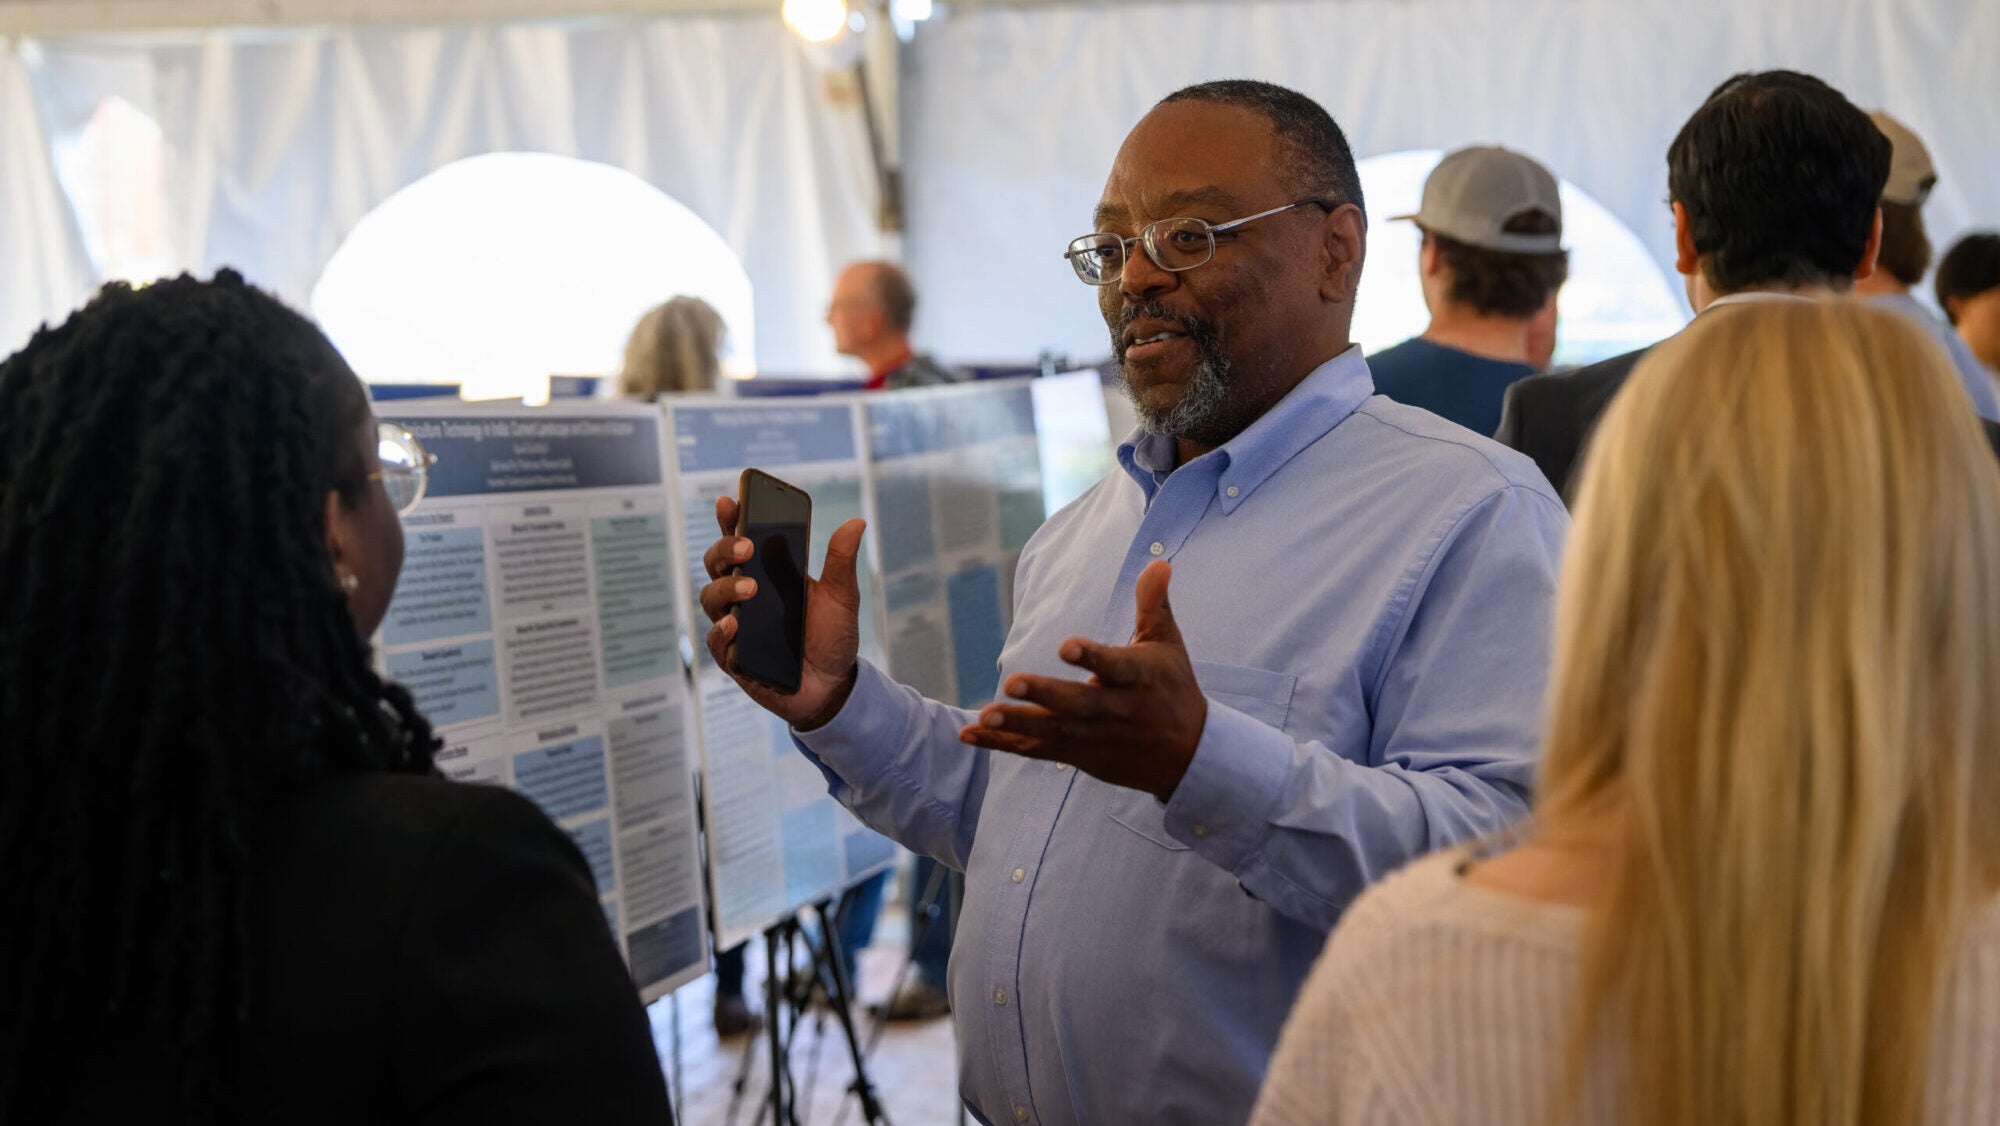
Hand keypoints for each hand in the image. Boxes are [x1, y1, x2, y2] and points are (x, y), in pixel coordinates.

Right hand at [699, 495, 865, 729]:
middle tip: (747, 547)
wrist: (833, 686)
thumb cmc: (831, 637)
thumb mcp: (841, 596)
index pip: (740, 540)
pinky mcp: (734, 658)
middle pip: (717, 563)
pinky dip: (722, 631)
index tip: (730, 501)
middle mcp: (744, 596)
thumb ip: (841, 561)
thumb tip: (856, 522)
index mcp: (766, 574)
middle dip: (725, 549)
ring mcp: (735, 626)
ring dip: (725, 588)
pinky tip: (734, 624)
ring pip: (711, 599)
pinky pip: (717, 642)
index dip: (730, 519)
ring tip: (749, 588)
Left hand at [958, 561, 1205, 800]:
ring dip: (1017, 724)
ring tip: (984, 715)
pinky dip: (1004, 744)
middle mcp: (1117, 711)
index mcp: (1139, 679)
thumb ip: (1153, 604)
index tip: (1066, 647)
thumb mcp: (1167, 644)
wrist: (1189, 755)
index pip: (1115, 667)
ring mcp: (1096, 737)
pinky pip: (1038, 751)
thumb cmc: (1173, 688)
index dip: (1092, 658)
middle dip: (1046, 695)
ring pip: (1055, 732)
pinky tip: (970, 733)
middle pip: (1079, 705)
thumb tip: (1158, 562)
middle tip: (1012, 683)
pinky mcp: (1080, 756)